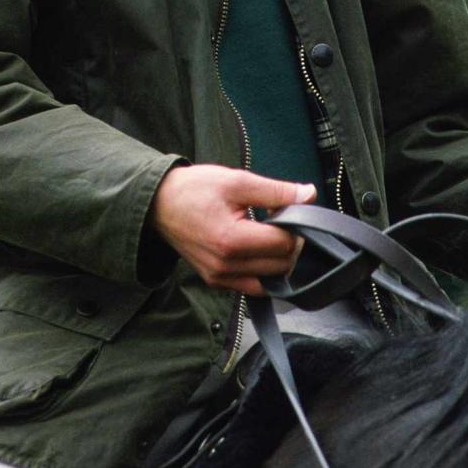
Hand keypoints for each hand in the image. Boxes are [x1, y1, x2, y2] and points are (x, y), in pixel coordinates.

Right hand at [150, 164, 315, 295]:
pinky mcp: (215, 283)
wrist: (159, 204)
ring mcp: (220, 279)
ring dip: (278, 259)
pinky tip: (257, 249)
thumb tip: (308, 195)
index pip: (284, 244)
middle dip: (288, 243)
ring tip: (266, 234)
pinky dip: (263, 272)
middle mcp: (226, 267)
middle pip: (282, 266)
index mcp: (232, 241)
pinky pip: (253, 287)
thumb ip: (276, 191)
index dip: (294, 226)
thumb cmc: (195, 189)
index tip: (285, 210)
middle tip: (278, 220)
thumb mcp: (236, 181)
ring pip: (271, 281)